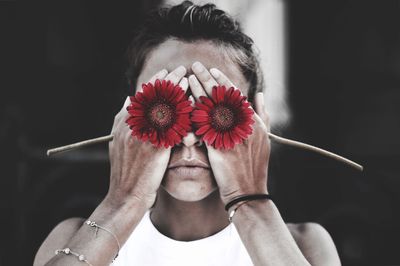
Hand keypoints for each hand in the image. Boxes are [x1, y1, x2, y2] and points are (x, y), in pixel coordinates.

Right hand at [106, 66, 187, 208]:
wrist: (125, 197)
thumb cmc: (125, 173)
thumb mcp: (118, 143)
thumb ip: (123, 120)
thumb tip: (128, 99)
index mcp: (123, 123)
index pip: (140, 96)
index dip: (154, 83)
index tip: (165, 72)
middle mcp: (131, 125)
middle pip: (150, 95)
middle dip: (166, 80)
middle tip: (180, 69)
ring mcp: (142, 134)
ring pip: (159, 105)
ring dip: (174, 89)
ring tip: (186, 77)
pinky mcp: (154, 147)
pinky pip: (169, 124)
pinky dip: (179, 110)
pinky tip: (190, 102)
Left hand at [189, 62, 270, 204]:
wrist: (248, 191)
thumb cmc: (255, 165)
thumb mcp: (264, 137)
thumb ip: (262, 114)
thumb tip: (259, 94)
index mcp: (252, 120)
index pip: (235, 94)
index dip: (222, 80)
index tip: (212, 70)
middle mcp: (242, 124)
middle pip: (221, 95)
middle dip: (207, 78)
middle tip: (195, 65)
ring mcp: (230, 134)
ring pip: (211, 106)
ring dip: (198, 89)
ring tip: (186, 77)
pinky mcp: (217, 146)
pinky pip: (203, 125)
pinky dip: (193, 112)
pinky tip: (183, 103)